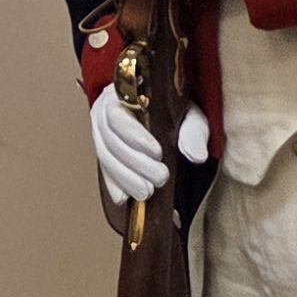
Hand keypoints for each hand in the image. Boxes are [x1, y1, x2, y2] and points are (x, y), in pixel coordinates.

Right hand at [91, 82, 212, 203]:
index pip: (117, 115)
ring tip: (147, 192)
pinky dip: (114, 186)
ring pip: (105, 157)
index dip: (134, 135)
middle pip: (110, 140)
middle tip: (160, 178)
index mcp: (122, 97)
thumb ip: (193, 132)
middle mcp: (104, 113)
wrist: (161, 112)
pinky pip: (103, 172)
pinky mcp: (104, 155)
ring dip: (126, 178)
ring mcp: (100, 134)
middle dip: (135, 163)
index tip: (157, 152)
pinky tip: (124, 199)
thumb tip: (196, 156)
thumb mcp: (189, 115)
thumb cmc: (174, 111)